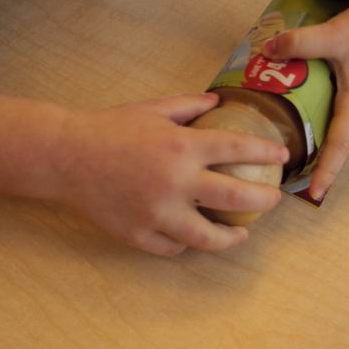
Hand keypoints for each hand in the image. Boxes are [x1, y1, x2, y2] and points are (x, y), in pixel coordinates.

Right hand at [54, 93, 288, 255]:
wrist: (66, 156)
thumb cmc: (110, 128)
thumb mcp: (152, 108)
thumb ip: (189, 105)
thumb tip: (218, 102)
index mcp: (181, 147)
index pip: (238, 149)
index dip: (266, 152)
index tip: (282, 156)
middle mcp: (175, 183)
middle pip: (236, 198)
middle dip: (264, 200)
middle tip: (273, 200)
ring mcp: (157, 213)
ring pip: (208, 237)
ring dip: (232, 238)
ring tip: (242, 235)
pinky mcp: (138, 234)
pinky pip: (173, 246)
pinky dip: (186, 242)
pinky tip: (194, 236)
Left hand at [262, 0, 348, 199]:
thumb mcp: (334, 34)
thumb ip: (299, 43)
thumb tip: (266, 49)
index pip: (339, 145)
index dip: (327, 170)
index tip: (314, 193)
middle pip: (340, 138)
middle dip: (320, 154)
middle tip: (294, 166)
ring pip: (348, 122)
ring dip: (328, 131)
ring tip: (301, 139)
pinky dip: (338, 113)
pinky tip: (321, 104)